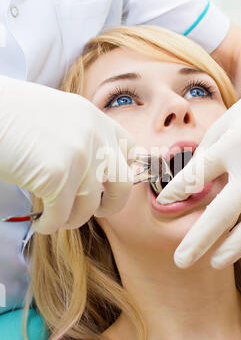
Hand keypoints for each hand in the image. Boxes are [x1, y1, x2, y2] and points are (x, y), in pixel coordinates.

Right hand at [0, 76, 133, 233]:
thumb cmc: (11, 114)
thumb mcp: (59, 116)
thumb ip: (82, 137)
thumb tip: (95, 173)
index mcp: (95, 118)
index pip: (129, 150)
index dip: (123, 173)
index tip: (110, 187)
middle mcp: (94, 136)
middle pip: (122, 185)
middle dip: (111, 205)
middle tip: (95, 212)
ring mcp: (79, 156)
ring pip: (90, 207)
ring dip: (73, 219)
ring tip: (57, 218)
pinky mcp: (57, 176)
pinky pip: (62, 216)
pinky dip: (51, 225)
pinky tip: (42, 223)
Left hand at [157, 61, 240, 268]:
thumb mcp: (223, 127)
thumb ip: (207, 158)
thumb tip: (186, 188)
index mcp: (232, 145)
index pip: (198, 175)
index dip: (177, 190)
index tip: (162, 203)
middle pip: (225, 210)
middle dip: (200, 239)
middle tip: (181, 260)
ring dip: (236, 247)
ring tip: (215, 261)